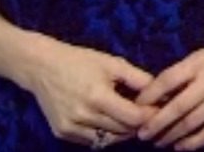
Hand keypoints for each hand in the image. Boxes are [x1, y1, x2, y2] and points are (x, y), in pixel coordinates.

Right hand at [20, 38, 159, 145]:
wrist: (41, 66)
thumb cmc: (80, 61)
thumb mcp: (112, 63)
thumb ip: (139, 79)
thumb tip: (162, 93)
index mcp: (98, 96)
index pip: (134, 118)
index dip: (150, 115)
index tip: (160, 109)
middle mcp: (83, 115)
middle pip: (123, 131)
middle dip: (139, 124)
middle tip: (148, 114)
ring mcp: (70, 127)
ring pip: (108, 140)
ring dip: (123, 132)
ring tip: (130, 118)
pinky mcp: (62, 132)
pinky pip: (91, 141)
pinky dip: (103, 134)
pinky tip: (109, 121)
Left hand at [132, 32, 203, 149]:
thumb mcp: (198, 58)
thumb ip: (179, 75)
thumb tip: (151, 98)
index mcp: (200, 63)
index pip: (169, 80)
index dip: (150, 95)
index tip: (136, 107)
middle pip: (179, 106)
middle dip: (157, 122)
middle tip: (142, 133)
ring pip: (193, 122)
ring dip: (172, 135)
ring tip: (158, 142)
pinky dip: (193, 143)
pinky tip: (179, 146)